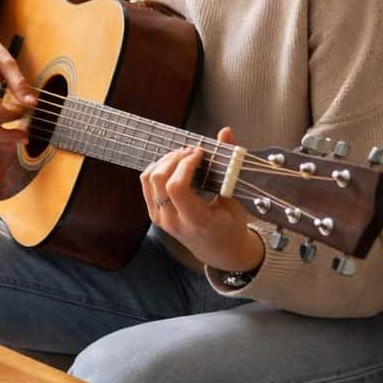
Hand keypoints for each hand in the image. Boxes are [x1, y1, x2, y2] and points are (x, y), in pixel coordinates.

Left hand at [141, 127, 263, 271]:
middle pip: (158, 180)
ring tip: (184, 156)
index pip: (177, 188)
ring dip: (165, 161)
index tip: (201, 153)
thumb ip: (227, 165)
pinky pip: (146, 184)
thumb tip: (225, 132)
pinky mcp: (153, 213)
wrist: (218, 250)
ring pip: (148, 179)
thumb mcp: (235, 199)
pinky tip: (174, 165)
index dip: (186, 164)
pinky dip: (158, 168)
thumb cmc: (231, 226)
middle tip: (192, 151)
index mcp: (197, 221)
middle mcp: (173, 221)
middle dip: (175, 158)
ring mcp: (159, 218)